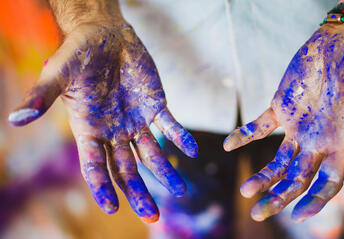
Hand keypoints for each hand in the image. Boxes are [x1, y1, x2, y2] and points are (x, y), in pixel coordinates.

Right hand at [8, 21, 197, 222]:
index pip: (95, 165)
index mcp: (89, 130)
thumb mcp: (58, 73)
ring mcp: (136, 121)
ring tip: (180, 190)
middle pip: (126, 168)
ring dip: (165, 171)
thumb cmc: (77, 53)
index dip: (102, 186)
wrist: (104, 35)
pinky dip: (181, 137)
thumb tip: (16, 119)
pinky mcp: (155, 106)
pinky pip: (170, 125)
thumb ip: (42, 95)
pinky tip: (193, 150)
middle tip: (152, 215)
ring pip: (151, 152)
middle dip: (138, 191)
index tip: (113, 207)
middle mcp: (113, 132)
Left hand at [224, 23, 343, 221]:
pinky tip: (229, 144)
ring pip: (277, 161)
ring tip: (246, 190)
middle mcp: (318, 142)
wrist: (342, 40)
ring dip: (262, 176)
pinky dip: (244, 135)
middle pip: (297, 178)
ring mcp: (298, 127)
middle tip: (258, 212)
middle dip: (280, 196)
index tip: (298, 216)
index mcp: (342, 143)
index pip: (329, 182)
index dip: (316, 200)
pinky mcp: (281, 109)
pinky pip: (259, 127)